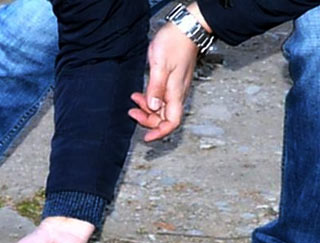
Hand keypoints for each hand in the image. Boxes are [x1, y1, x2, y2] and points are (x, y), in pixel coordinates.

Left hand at [128, 21, 199, 140]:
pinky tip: (140, 94)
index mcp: (176, 92)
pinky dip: (149, 100)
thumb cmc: (175, 43)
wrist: (186, 28)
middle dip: (148, 119)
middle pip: (164, 118)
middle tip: (132, 112)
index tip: (147, 137)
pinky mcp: (172, 82)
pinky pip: (161, 98)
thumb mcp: (160, 65)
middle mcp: (178, 93)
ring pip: (161, 109)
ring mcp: (176, 88)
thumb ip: (156, 87)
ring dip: (146, 109)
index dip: (160, 132)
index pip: (172, 122)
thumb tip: (154, 107)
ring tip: (133, 100)